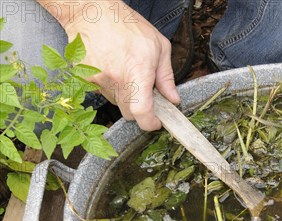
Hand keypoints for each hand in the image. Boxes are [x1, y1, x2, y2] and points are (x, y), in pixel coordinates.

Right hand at [39, 0, 179, 130]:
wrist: (91, 12)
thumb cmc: (127, 25)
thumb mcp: (159, 46)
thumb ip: (166, 77)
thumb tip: (173, 99)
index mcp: (137, 71)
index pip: (141, 111)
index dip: (150, 123)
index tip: (155, 122)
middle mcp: (116, 78)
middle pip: (129, 112)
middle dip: (139, 108)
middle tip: (144, 92)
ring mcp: (97, 79)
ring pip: (115, 102)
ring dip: (124, 95)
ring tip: (125, 71)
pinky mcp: (84, 78)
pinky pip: (101, 92)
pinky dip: (109, 86)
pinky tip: (112, 67)